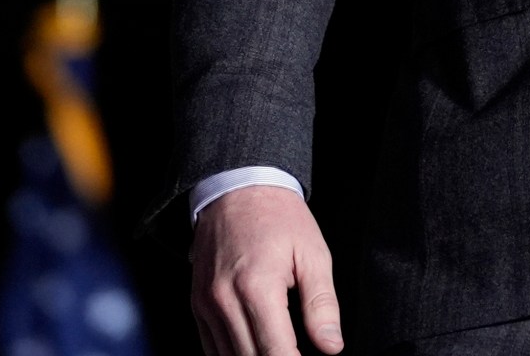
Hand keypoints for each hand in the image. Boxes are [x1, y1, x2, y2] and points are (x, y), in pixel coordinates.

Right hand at [190, 185, 343, 355]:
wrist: (237, 189)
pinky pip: (210, 348)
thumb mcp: (313, 254)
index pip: (275, 352)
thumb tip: (332, 346)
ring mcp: (206, 305)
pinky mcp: (197, 306)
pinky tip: (253, 349)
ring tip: (279, 348)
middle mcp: (225, 300)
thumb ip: (322, 305)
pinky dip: (232, 355)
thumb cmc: (279, 218)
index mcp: (258, 287)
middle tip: (296, 353)